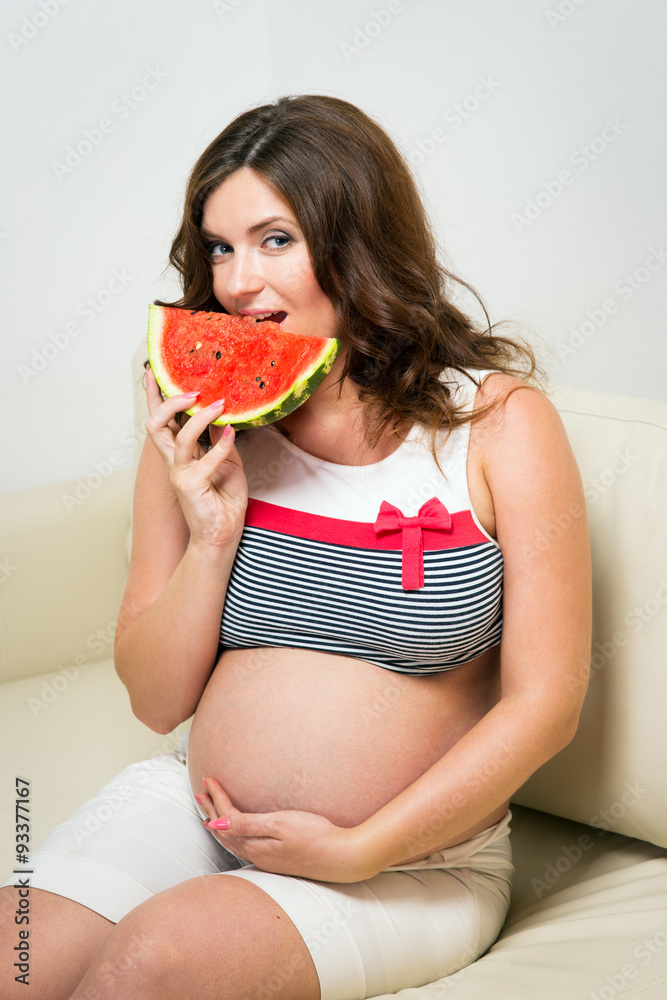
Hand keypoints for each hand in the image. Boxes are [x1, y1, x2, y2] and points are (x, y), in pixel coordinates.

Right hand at [144, 367, 247, 546]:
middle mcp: (174, 462)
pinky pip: (205, 460)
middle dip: (168, 402)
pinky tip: (233, 433)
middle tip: (191, 390)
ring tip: (218, 405)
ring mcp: (180, 474)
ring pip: (179, 438)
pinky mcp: (191, 487)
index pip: (162, 420)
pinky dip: (220, 446)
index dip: (156, 396)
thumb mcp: (228, 461)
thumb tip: (223, 413)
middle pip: (156, 425)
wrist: (224, 534)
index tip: (154, 370)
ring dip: (199, 419)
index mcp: (180, 453)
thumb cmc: (224, 499)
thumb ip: (221, 439)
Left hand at [196, 776, 374, 882]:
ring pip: (233, 841)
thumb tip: (215, 825)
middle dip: (211, 811)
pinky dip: (233, 835)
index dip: (216, 799)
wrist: (341, 857)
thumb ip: (247, 825)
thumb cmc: (314, 836)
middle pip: (225, 832)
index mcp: (254, 845)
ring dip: (220, 824)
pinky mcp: (275, 859)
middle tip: (200, 794)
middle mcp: (256, 855)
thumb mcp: (280, 825)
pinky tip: (237, 833)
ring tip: (209, 814)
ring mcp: (266, 859)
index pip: (226, 819)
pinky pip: (244, 846)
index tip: (208, 779)